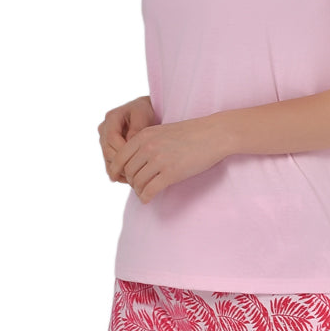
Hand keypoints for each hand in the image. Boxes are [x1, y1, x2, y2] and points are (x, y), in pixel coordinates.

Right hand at [98, 94, 155, 183]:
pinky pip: (110, 165)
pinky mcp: (108, 150)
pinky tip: (131, 179)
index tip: (138, 160)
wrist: (145, 113)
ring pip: (108, 161)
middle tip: (138, 173)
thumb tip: (129, 143)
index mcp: (111, 118)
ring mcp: (104, 141)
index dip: (123, 151)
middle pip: (108, 152)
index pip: (112, 138)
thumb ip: (136, 128)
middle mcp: (104, 130)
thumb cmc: (146, 111)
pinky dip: (119, 173)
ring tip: (135, 178)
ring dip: (120, 171)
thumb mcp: (144, 115)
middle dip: (122, 164)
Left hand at [107, 114, 226, 203]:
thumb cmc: (190, 134)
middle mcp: (148, 147)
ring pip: (138, 182)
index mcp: (144, 136)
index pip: (119, 157)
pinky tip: (147, 199)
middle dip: (131, 181)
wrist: (213, 134)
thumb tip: (133, 161)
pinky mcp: (171, 173)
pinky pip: (150, 190)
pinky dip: (146, 197)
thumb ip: (146, 143)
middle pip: (128, 172)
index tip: (116, 178)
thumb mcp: (162, 132)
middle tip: (137, 186)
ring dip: (138, 190)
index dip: (116, 170)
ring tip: (143, 192)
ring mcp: (159, 160)